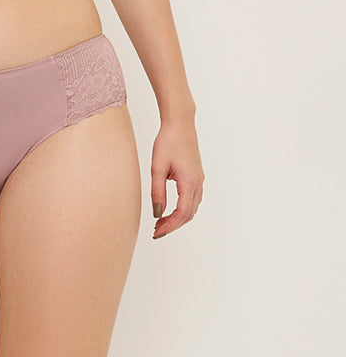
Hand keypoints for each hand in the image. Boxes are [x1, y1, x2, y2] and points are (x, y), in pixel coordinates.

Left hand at [150, 116, 203, 238]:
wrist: (180, 123)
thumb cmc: (168, 141)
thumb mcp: (157, 167)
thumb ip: (157, 192)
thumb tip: (157, 213)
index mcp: (189, 182)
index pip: (182, 214)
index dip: (170, 226)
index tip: (157, 232)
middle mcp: (198, 183)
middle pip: (188, 214)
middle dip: (173, 225)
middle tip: (156, 230)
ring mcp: (199, 179)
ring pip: (192, 207)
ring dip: (178, 217)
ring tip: (161, 221)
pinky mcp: (196, 175)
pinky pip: (192, 198)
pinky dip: (183, 208)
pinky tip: (170, 207)